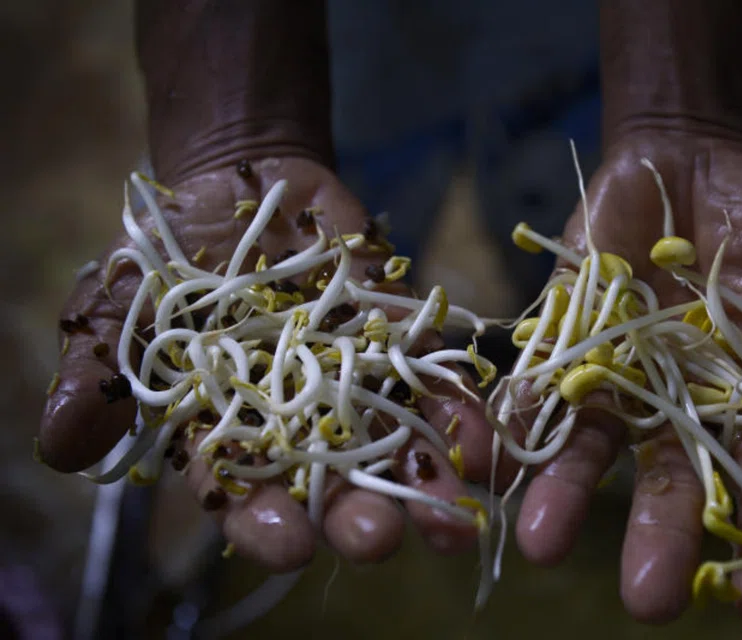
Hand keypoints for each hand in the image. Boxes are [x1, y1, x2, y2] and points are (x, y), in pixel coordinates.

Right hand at [38, 157, 494, 570]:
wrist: (242, 186)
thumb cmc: (171, 258)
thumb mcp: (125, 306)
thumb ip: (98, 375)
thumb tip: (57, 449)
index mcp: (231, 432)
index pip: (242, 493)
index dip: (262, 520)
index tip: (288, 544)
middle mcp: (300, 423)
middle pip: (329, 483)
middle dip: (356, 512)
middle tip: (382, 538)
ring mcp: (356, 382)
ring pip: (393, 445)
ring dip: (425, 483)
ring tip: (455, 521)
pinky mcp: (399, 340)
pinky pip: (432, 380)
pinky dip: (454, 408)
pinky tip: (480, 440)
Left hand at [511, 129, 741, 629]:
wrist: (690, 157)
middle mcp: (679, 411)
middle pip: (670, 484)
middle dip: (660, 539)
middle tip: (647, 601)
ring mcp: (615, 380)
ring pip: (590, 449)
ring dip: (566, 496)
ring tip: (542, 544)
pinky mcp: (560, 343)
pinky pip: (533, 388)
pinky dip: (511, 423)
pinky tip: (491, 459)